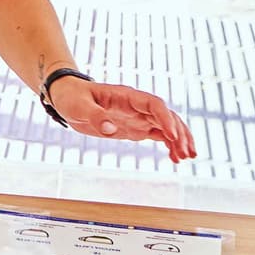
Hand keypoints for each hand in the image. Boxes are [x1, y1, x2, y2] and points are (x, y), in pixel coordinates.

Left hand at [51, 76, 196, 163]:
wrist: (67, 97)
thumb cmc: (72, 97)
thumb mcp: (79, 106)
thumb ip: (95, 116)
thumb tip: (110, 128)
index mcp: (126, 96)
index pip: (154, 104)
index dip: (165, 118)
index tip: (172, 135)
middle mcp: (137, 105)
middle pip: (166, 116)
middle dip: (179, 133)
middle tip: (187, 152)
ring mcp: (138, 116)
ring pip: (166, 126)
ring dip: (179, 140)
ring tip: (187, 157)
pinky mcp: (135, 127)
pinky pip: (158, 134)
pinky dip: (169, 145)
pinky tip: (175, 158)